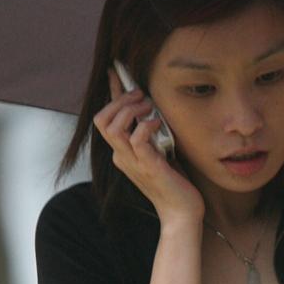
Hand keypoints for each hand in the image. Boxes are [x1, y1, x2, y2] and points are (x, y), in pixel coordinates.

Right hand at [94, 70, 202, 223]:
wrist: (181, 212)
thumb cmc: (174, 182)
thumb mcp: (160, 150)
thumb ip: (153, 133)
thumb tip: (154, 107)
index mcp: (122, 152)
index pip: (106, 117)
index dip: (111, 91)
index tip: (117, 71)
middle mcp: (122, 156)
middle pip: (102, 119)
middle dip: (120, 99)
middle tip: (141, 94)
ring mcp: (132, 162)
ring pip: (113, 126)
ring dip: (131, 110)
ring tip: (149, 107)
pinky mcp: (148, 167)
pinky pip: (137, 138)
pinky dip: (146, 125)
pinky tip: (157, 123)